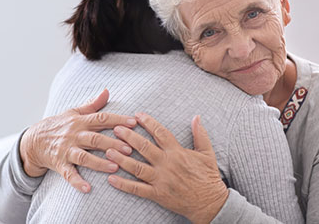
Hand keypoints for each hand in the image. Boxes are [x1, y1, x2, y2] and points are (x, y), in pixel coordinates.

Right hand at [20, 89, 136, 192]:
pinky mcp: (59, 164)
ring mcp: (66, 150)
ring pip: (84, 157)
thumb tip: (107, 91)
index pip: (101, 119)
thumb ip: (93, 104)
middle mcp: (74, 135)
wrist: (33, 140)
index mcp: (80, 121)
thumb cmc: (59, 125)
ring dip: (99, 163)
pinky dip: (77, 182)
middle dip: (112, 144)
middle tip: (130, 149)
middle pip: (95, 139)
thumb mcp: (74, 112)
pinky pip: (68, 174)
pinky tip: (88, 188)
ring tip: (115, 167)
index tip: (134, 122)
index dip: (118, 120)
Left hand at [106, 113, 228, 223]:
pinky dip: (123, 184)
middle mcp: (167, 164)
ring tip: (108, 151)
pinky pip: (137, 189)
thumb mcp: (207, 153)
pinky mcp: (157, 194)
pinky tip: (111, 179)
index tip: (137, 115)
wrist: (210, 203)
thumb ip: (200, 134)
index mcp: (177, 152)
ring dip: (121, 159)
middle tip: (116, 129)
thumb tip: (197, 117)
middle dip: (128, 137)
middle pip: (144, 147)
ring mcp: (161, 180)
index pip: (160, 133)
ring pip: (137, 167)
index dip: (148, 122)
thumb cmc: (208, 177)